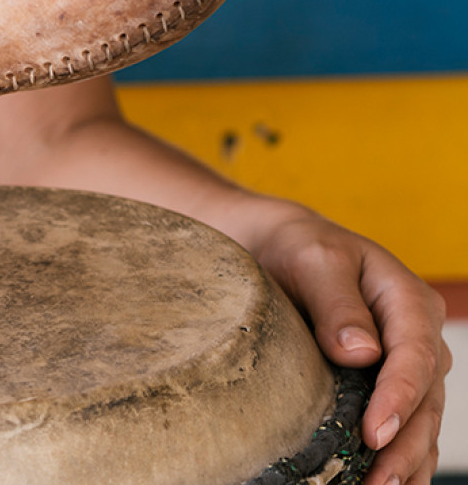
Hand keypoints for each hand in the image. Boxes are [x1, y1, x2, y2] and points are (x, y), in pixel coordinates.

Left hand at [248, 205, 450, 484]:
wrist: (280, 246)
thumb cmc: (298, 248)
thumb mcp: (314, 261)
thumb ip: (336, 305)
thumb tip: (361, 354)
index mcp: (408, 300)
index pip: (414, 356)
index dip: (399, 399)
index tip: (375, 433)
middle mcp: (416, 335)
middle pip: (426, 399)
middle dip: (405, 445)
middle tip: (378, 481)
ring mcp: (406, 362)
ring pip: (421, 420)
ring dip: (407, 461)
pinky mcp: (385, 382)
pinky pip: (406, 425)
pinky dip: (401, 457)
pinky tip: (386, 484)